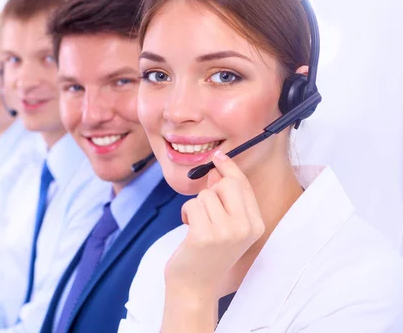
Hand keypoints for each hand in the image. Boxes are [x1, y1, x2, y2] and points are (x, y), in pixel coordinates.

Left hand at [161, 151, 264, 331]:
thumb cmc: (207, 253)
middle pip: (226, 184)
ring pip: (205, 195)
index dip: (229, 167)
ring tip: (197, 226)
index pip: (243, 185)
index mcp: (256, 224)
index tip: (219, 156)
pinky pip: (192, 205)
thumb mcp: (226, 225)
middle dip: (210, 190)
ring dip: (195, 206)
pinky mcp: (205, 235)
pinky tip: (189, 229)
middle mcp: (245, 227)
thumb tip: (217, 170)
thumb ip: (226, 199)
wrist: (195, 286)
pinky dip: (186, 214)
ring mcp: (226, 232)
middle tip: (205, 210)